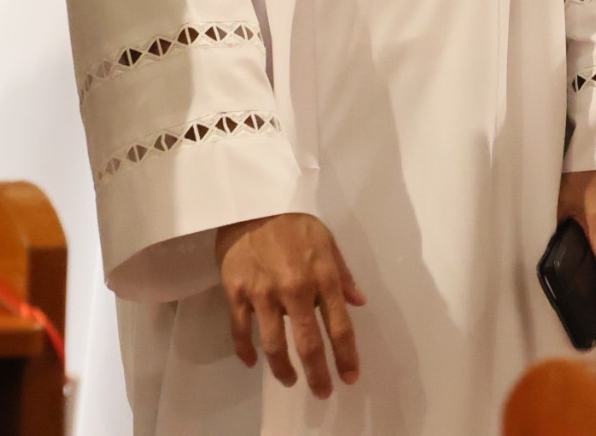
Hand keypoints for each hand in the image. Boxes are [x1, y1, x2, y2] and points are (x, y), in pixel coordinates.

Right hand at [215, 213, 364, 396]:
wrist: (252, 203)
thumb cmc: (295, 222)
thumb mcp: (328, 242)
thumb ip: (343, 275)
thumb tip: (359, 302)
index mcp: (323, 277)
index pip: (339, 325)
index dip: (346, 355)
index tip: (350, 377)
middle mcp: (295, 290)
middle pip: (307, 343)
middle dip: (317, 373)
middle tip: (322, 392)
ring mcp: (263, 294)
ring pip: (273, 344)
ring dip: (283, 368)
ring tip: (290, 380)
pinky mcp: (236, 294)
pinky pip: (240, 331)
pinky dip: (245, 351)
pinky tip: (252, 363)